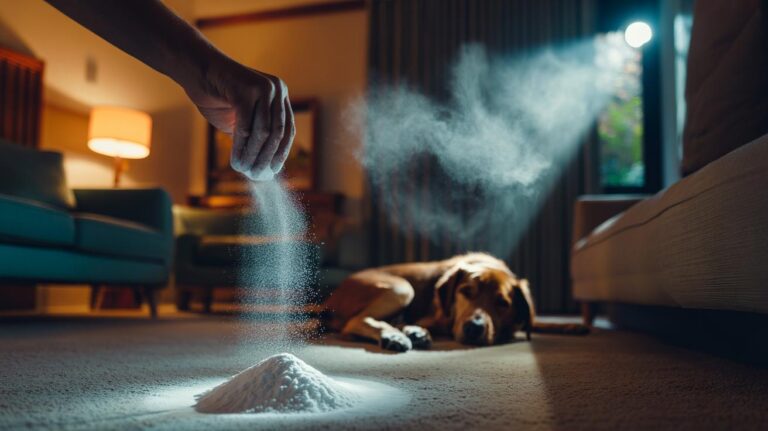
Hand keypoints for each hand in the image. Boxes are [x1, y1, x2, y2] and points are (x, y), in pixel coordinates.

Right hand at [185, 59, 294, 180]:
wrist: (194, 69)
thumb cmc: (215, 96)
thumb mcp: (240, 119)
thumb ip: (253, 137)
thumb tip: (262, 169)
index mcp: (279, 95)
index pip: (287, 128)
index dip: (282, 152)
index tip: (273, 171)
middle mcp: (276, 89)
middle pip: (278, 132)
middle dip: (268, 157)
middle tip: (257, 175)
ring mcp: (263, 87)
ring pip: (264, 132)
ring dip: (253, 155)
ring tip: (243, 170)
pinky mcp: (246, 89)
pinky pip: (246, 126)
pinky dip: (241, 147)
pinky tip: (235, 161)